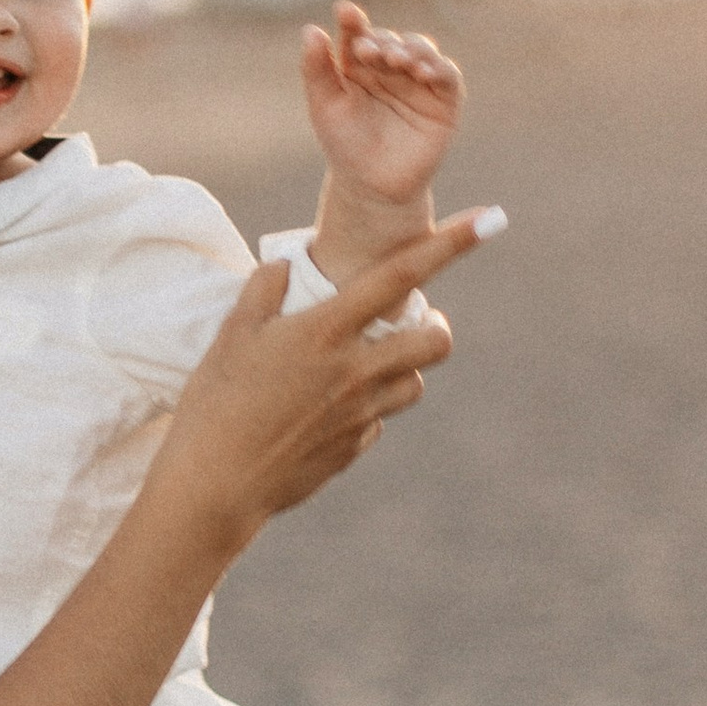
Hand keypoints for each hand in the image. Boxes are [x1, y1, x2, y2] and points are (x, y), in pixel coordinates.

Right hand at [149, 207, 485, 558]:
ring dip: (403, 368)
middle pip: (435, 342)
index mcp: (325, 332)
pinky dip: (366, 408)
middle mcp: (354, 371)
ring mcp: (359, 414)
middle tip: (413, 322)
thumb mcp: (231, 335)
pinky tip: (327, 409)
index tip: (492, 219)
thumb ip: (264, 291)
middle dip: (436, 327)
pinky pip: (377, 421)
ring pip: (414, 384)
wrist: (215, 486)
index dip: (450, 244)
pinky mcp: (352, 449)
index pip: (401, 276)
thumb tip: (286, 266)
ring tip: (367, 364)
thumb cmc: (214, 404)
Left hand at [302, 0, 463, 243]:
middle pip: (391, 40)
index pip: (358, 35)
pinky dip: (438, 68)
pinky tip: (421, 71)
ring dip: (411, 48)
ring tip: (396, 58)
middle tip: (367, 50)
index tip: (345, 11)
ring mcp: (419, 82)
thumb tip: (311, 29)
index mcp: (360, 65)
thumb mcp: (324, 106)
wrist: (372, 186)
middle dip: (381, 40)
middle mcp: (391, 68)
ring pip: (422, 50)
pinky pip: (448, 77)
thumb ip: (316, 69)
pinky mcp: (444, 101)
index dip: (352, 21)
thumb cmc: (345, 144)